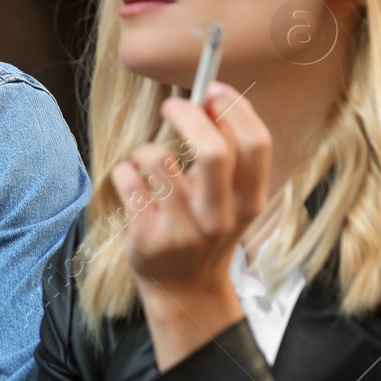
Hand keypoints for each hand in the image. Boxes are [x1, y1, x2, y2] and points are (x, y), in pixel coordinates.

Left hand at [108, 81, 270, 368]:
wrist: (184, 290)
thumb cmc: (205, 230)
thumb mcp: (230, 200)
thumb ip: (227, 156)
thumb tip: (210, 98)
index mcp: (250, 202)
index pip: (256, 145)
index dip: (234, 109)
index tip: (212, 89)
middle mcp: (221, 218)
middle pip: (212, 150)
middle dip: (188, 115)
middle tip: (172, 104)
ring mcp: (184, 231)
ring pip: (158, 160)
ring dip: (147, 149)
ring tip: (147, 161)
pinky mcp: (148, 239)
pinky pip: (128, 181)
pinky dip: (124, 172)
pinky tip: (131, 183)